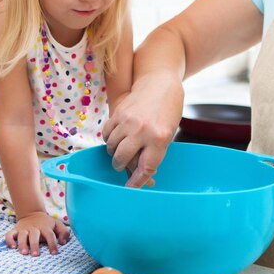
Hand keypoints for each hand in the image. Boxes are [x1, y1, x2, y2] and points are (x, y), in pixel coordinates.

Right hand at [5, 211, 69, 255]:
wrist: (32, 213)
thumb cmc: (46, 223)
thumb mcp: (57, 224)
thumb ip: (63, 232)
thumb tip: (63, 242)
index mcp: (45, 227)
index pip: (50, 235)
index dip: (52, 244)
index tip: (54, 253)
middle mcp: (34, 228)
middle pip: (34, 235)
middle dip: (35, 245)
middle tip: (36, 255)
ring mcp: (24, 229)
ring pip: (22, 236)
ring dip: (22, 244)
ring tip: (24, 253)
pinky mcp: (15, 230)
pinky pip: (9, 234)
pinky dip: (9, 240)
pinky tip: (12, 247)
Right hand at [102, 72, 183, 187]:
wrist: (160, 84)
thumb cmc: (167, 112)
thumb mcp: (167, 134)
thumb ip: (153, 153)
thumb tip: (142, 178)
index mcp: (160, 138)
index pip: (146, 168)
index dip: (137, 182)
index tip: (131, 189)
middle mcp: (143, 130)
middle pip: (122, 160)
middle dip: (121, 166)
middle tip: (124, 164)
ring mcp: (128, 121)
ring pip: (112, 148)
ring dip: (115, 152)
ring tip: (124, 146)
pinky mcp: (118, 113)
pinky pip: (106, 134)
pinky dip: (109, 139)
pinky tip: (118, 136)